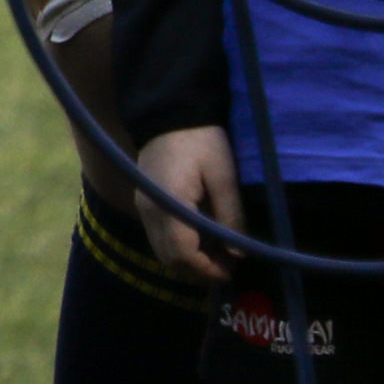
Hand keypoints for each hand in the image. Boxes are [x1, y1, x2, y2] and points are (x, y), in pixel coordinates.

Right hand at [136, 125, 239, 286]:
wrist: (170, 113)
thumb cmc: (201, 141)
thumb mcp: (224, 175)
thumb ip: (231, 215)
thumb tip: (239, 253)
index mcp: (169, 203)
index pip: (182, 252)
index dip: (207, 269)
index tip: (232, 270)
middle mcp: (150, 211)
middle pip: (169, 258)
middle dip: (199, 270)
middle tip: (228, 264)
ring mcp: (144, 208)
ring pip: (163, 251)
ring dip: (189, 260)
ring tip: (218, 252)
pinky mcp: (145, 204)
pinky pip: (160, 238)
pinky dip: (180, 247)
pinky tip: (202, 238)